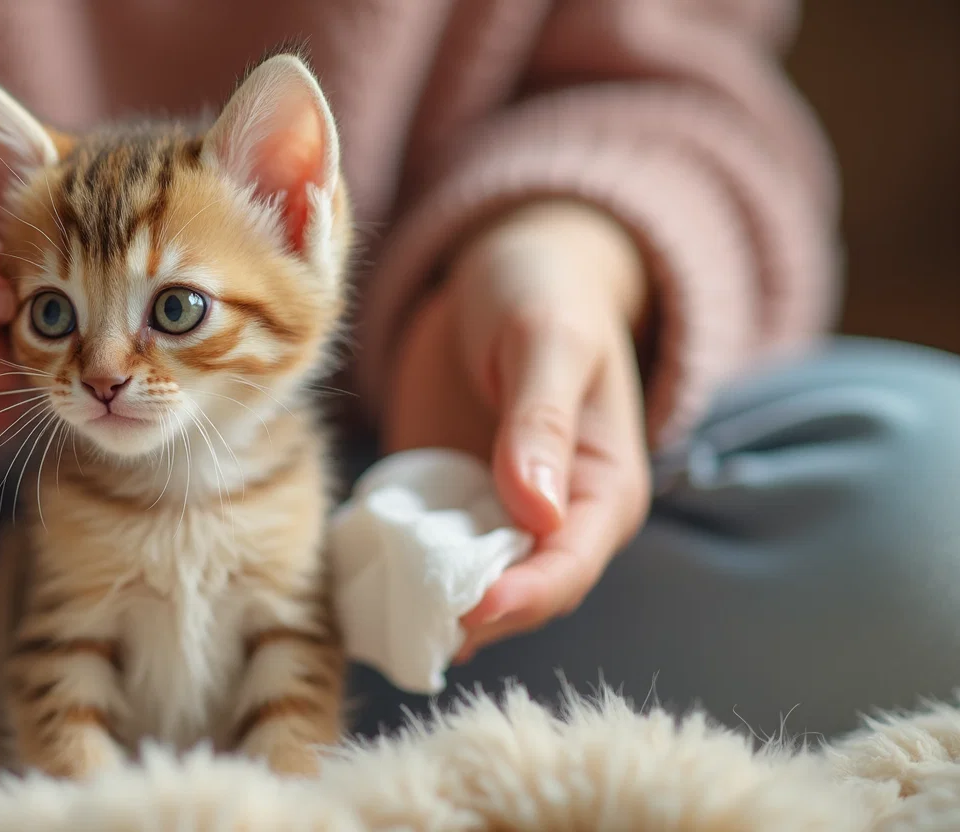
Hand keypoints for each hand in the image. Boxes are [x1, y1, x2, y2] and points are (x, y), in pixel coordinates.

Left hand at [384, 200, 653, 659]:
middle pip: (518, 597)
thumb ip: (542, 420)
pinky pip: (420, 554)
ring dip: (426, 604)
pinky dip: (393, 570)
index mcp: (603, 490)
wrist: (501, 267)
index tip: (468, 609)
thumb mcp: (548, 340)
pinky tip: (355, 577)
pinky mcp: (444, 503)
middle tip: (407, 626)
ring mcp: (494, 516)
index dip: (523, 597)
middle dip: (469, 616)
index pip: (570, 568)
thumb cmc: (545, 292)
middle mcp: (554, 520)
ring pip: (465, 587)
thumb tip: (538, 511)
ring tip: (375, 616)